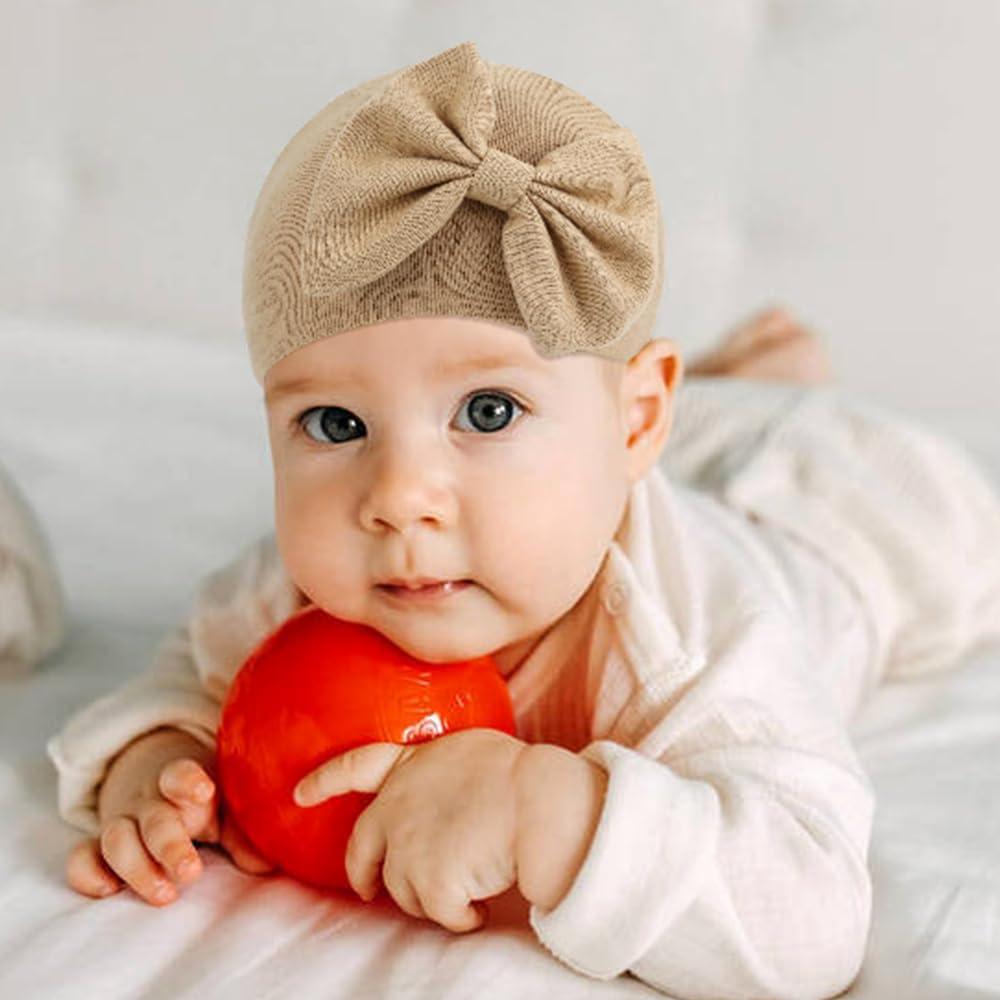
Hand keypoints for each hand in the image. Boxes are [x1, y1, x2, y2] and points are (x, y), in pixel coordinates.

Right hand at [66, 737, 276, 906]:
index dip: (188, 781)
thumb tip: (267, 861)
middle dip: (170, 847)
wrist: (152, 785)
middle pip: (154, 820)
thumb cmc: (201, 805)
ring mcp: (122, 823)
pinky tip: (107, 890)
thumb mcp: (226, 810)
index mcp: (184, 787)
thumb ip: (243, 834)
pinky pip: (81, 857)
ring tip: (165, 896)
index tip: (203, 792)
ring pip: (117, 839)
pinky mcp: (97, 847)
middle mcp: (150, 804)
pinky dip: (88, 874)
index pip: (179, 773)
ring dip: (137, 868)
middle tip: (191, 874)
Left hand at [293, 727, 530, 933]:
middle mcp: (395, 806)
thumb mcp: (467, 749)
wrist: (536, 802)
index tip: (300, 794)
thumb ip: (439, 768)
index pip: (355, 766)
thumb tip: (443, 789)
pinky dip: (461, 915)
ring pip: (405, 891)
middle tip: (369, 890)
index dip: (326, 780)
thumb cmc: (517, 773)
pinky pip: (440, 915)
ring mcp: (406, 846)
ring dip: (434, 894)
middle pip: (362, 850)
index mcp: (409, 765)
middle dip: (362, 875)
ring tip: (473, 879)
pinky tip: (483, 900)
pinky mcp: (426, 882)